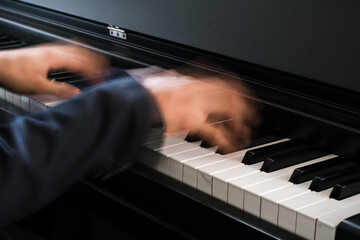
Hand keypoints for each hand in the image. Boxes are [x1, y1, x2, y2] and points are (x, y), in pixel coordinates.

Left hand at [0, 42, 108, 97]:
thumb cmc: (13, 73)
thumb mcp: (38, 86)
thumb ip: (60, 90)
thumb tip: (77, 94)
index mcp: (56, 58)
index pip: (81, 64)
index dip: (93, 72)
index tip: (102, 79)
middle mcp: (54, 51)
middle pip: (81, 53)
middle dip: (96, 61)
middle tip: (107, 68)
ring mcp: (50, 50)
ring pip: (75, 49)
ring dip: (88, 54)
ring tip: (98, 59)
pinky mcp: (45, 52)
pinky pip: (67, 47)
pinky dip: (77, 50)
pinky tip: (77, 53)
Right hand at [135, 65, 260, 153]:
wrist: (132, 102)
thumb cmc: (141, 92)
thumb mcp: (160, 78)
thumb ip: (173, 79)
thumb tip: (174, 77)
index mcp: (190, 78)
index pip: (223, 79)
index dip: (239, 88)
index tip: (247, 95)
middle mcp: (197, 88)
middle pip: (232, 93)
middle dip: (247, 105)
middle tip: (254, 116)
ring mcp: (196, 103)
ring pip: (229, 110)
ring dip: (240, 123)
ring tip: (246, 133)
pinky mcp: (191, 121)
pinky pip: (216, 131)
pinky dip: (227, 140)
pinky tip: (231, 147)